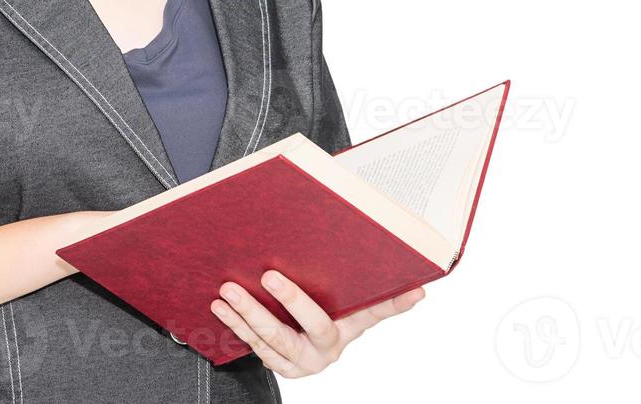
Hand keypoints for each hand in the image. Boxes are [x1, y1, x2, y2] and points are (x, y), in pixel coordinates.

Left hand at [210, 269, 425, 377]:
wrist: (322, 348)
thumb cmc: (345, 321)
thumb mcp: (364, 315)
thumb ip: (387, 304)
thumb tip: (422, 291)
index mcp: (335, 341)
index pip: (315, 322)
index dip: (294, 301)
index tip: (272, 276)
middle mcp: (312, 358)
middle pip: (281, 335)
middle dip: (257, 309)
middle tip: (236, 283)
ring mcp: (290, 364)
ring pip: (261, 341)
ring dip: (240, 316)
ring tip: (224, 292)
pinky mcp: (274, 364)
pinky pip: (250, 345)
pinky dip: (233, 326)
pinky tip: (219, 307)